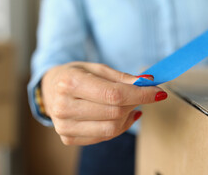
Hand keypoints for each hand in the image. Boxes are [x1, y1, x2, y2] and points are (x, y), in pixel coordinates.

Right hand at [41, 62, 166, 145]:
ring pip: (111, 128)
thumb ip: (121, 77)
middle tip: (144, 94)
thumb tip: (147, 83)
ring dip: (129, 116)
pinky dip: (119, 127)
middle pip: (114, 112)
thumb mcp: (96, 68)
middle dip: (136, 103)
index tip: (158, 92)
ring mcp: (64, 126)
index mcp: (70, 83)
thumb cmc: (75, 75)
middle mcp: (64, 106)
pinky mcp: (67, 138)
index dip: (140, 94)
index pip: (114, 94)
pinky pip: (104, 137)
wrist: (50, 89)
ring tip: (132, 105)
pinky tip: (122, 115)